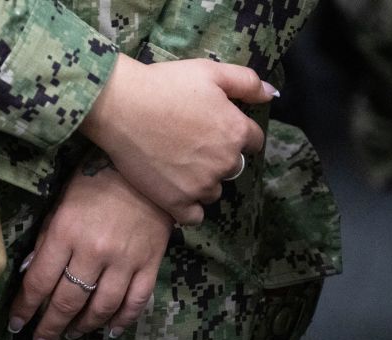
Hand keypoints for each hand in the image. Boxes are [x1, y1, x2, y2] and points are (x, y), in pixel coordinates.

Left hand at [8, 156, 172, 339]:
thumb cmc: (95, 182)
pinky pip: (136, 302)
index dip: (25, 308)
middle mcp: (94, 251)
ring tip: (70, 335)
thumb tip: (28, 276)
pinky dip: (122, 321)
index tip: (16, 326)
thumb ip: (46, 240)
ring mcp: (125, 260)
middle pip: (68, 301)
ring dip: (82, 327)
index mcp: (66, 233)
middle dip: (50, 327)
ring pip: (101, 307)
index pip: (39, 282)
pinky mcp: (151, 263)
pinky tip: (108, 331)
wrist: (145, 167)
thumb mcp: (60, 204)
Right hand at [80, 54, 276, 224]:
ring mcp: (201, 185)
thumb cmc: (164, 85)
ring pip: (213, 192)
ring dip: (202, 183)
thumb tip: (271, 94)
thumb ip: (246, 82)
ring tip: (176, 167)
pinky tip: (175, 193)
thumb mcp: (210, 71)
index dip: (234, 133)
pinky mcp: (176, 202)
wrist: (120, 107)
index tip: (212, 129)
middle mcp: (224, 162)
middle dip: (217, 159)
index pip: (253, 141)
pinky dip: (188, 208)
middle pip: (232, 168)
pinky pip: (193, 217)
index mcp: (236, 131)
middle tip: (189, 146)